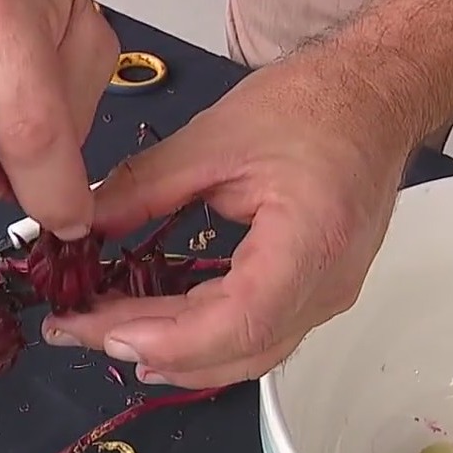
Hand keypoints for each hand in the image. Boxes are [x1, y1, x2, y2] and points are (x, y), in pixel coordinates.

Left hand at [40, 52, 414, 388]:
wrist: (373, 98)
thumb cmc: (312, 105)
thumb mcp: (213, 138)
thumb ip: (144, 187)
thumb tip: (86, 223)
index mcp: (309, 242)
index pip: (240, 321)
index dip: (170, 340)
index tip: (105, 329)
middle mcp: (326, 285)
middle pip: (237, 350)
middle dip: (152, 348)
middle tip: (79, 329)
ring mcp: (326, 296)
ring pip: (247, 354)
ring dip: (175, 353)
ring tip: (106, 333)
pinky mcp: (314, 293)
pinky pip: (257, 334)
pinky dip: (202, 338)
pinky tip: (158, 333)